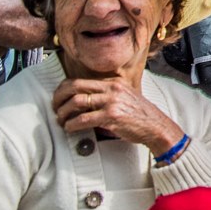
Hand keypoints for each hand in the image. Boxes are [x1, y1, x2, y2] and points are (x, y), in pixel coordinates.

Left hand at [51, 77, 182, 152]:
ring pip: (76, 102)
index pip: (80, 81)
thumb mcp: (123, 99)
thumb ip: (104, 97)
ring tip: (62, 122)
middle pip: (74, 87)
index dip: (62, 90)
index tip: (57, 100)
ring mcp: (112, 101)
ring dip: (63, 114)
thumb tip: (78, 103)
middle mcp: (112, 89)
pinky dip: (71, 125)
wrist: (155, 126)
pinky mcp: (112, 116)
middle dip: (58, 99)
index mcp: (113, 83)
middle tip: (55, 109)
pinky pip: (83, 119)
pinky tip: (70, 128)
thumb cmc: (137, 115)